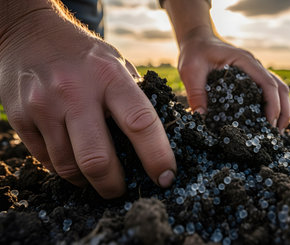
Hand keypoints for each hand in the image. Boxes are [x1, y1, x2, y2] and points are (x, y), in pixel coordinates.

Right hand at [0, 8, 175, 198]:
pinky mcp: (20, 118)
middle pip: (98, 159)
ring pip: (68, 166)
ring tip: (96, 176)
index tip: (165, 177)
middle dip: (113, 185)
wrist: (29, 35)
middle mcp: (75, 92)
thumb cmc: (84, 55)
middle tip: (121, 190)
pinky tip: (72, 159)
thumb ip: (135, 97)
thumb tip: (157, 138)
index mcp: (110, 77)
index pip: (140, 123)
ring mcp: (44, 106)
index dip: (157, 156)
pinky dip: (63, 167)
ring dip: (86, 180)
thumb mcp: (117, 64)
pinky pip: (45, 160)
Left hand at [177, 27, 289, 128]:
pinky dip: (273, 105)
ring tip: (276, 131)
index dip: (272, 104)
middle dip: (282, 110)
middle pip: (280, 88)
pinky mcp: (250, 78)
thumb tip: (201, 118)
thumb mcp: (190, 72)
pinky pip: (268, 91)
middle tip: (276, 133)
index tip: (270, 123)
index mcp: (244, 61)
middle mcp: (254, 66)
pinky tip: (266, 121)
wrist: (197, 40)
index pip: (267, 83)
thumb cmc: (195, 52)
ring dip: (281, 109)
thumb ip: (196, 93)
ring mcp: (254, 71)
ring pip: (278, 89)